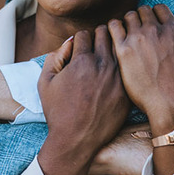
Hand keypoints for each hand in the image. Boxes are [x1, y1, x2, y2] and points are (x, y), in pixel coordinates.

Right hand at [37, 26, 131, 174]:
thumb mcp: (45, 82)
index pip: (84, 34)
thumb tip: (70, 42)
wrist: (76, 140)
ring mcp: (118, 79)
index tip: (79, 47)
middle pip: (105, 35)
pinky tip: (114, 75)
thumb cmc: (57, 111)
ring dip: (113, 49)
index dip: (79, 39)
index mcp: (81, 61)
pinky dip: (122, 68)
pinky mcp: (127, 92)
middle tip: (95, 46)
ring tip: (106, 57)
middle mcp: (102, 66)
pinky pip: (128, 70)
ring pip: (120, 49)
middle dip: (98, 37)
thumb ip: (56, 56)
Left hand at [108, 4, 173, 128]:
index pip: (159, 8)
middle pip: (143, 10)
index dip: (156, 15)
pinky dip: (113, 29)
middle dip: (141, 18)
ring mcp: (138, 39)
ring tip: (128, 36)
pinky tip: (115, 40)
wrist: (171, 107)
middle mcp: (155, 31)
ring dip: (128, 23)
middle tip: (140, 32)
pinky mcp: (123, 51)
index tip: (153, 26)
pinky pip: (112, 27)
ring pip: (128, 16)